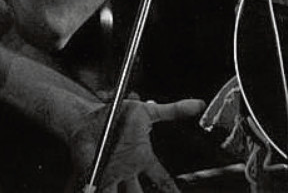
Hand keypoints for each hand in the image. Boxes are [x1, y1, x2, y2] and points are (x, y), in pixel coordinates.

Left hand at [67, 95, 205, 192]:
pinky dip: (95, 191)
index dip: (171, 191)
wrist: (88, 117)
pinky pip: (96, 189)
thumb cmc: (118, 115)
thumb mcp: (148, 111)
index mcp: (142, 158)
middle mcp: (128, 170)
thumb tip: (198, 104)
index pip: (161, 180)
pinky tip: (95, 191)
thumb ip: (172, 110)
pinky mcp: (94, 174)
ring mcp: (111, 174)